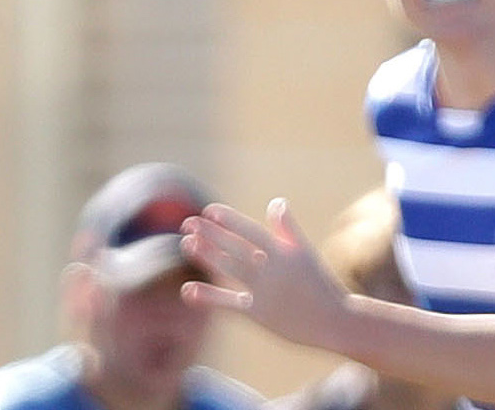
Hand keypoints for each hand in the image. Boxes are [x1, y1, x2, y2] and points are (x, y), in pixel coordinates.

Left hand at [179, 198, 350, 350]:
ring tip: (186, 243)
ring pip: (230, 269)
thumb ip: (287, 229)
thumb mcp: (305, 254)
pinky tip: (188, 289)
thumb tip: (276, 202)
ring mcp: (266, 291)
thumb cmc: (320, 285)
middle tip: (187, 222)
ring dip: (207, 256)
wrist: (338, 322)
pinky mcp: (260, 314)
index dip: (230, 220)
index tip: (210, 210)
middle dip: (211, 233)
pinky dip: (208, 296)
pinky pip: (230, 303)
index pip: (251, 231)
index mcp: (285, 252)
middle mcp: (273, 269)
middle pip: (236, 247)